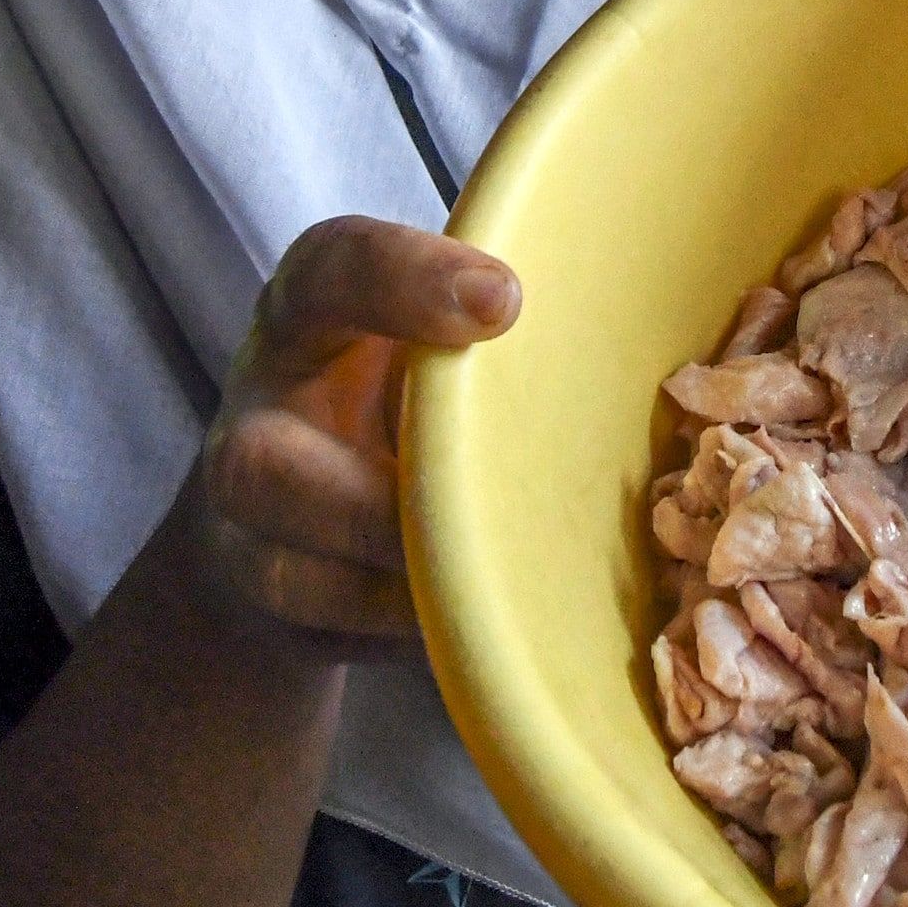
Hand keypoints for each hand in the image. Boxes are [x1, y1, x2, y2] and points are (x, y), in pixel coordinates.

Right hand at [192, 217, 518, 649]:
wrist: (290, 514)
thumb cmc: (396, 397)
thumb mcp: (422, 337)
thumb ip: (487, 326)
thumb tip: (658, 295)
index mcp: (306, 316)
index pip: (331, 270)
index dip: (406, 279)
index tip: (505, 301)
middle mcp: (257, 417)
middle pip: (266, 464)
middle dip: (380, 500)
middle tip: (493, 501)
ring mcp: (248, 528)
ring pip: (297, 575)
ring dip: (410, 587)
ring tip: (505, 580)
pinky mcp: (276, 610)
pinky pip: (341, 636)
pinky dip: (421, 635)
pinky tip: (490, 624)